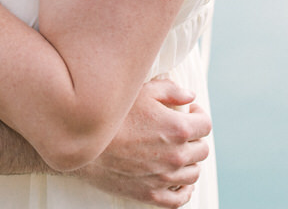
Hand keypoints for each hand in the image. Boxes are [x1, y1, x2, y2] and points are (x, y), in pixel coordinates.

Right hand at [68, 77, 210, 206]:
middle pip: (202, 149)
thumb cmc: (110, 115)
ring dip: (190, 162)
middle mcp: (176, 155)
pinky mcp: (151, 194)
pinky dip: (184, 189)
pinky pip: (180, 198)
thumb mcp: (140, 91)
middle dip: (194, 138)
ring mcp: (165, 177)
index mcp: (177, 128)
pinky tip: (179, 180)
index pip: (205, 125)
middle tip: (181, 132)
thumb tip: (189, 95)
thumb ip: (170, 90)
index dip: (199, 115)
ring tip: (178, 153)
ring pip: (194, 173)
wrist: (82, 143)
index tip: (190, 112)